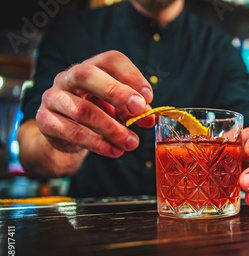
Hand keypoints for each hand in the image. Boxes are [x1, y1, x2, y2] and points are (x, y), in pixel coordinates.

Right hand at [36, 50, 153, 157]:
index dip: (132, 76)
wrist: (66, 134)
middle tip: (138, 110)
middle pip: (88, 75)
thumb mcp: (120, 109)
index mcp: (92, 67)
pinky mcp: (46, 121)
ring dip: (111, 128)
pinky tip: (114, 151)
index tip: (148, 98)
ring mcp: (54, 97)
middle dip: (116, 92)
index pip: (111, 60)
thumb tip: (149, 117)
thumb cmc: (98, 113)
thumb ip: (135, 111)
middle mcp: (69, 77)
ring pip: (82, 109)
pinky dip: (97, 144)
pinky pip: (72, 132)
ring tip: (131, 142)